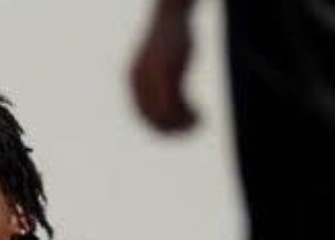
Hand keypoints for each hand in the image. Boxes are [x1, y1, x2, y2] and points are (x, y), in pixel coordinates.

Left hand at [129, 2, 198, 132]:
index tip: (179, 131)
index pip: (144, 117)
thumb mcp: (161, 62)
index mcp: (134, 82)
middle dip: (173, 130)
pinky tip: (200, 117)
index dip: (161, 129)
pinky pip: (174, 105)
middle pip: (153, 120)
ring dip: (183, 125)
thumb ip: (157, 84)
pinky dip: (188, 117)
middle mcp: (139, 82)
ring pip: (164, 116)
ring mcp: (152, 77)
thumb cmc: (170, 37)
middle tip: (192, 129)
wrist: (172, 13)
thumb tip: (162, 110)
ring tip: (198, 123)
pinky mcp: (167, 72)